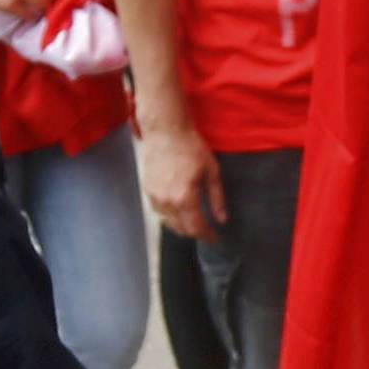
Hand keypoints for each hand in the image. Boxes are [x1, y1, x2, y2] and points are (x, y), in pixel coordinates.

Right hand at [137, 116, 224, 240]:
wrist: (166, 130)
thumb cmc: (191, 147)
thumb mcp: (211, 171)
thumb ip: (217, 198)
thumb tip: (222, 219)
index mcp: (185, 197)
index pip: (197, 227)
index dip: (208, 236)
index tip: (216, 238)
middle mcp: (167, 201)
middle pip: (181, 229)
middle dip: (196, 233)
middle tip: (207, 231)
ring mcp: (154, 196)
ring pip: (168, 223)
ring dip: (182, 227)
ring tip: (194, 224)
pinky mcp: (147, 190)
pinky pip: (159, 212)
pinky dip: (170, 217)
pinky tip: (178, 213)